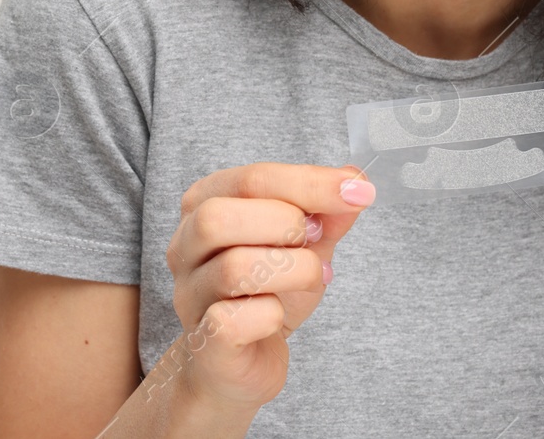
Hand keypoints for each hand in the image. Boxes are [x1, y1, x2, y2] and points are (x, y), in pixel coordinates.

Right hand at [162, 162, 374, 408]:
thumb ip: (326, 213)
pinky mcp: (204, 342)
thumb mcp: (304, 245)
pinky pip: (231, 321)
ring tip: (313, 277)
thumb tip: (355, 183)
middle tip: (316, 240)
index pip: (251, 179)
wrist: (242, 363)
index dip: (310, 183)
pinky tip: (278, 315)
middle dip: (285, 223)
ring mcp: (188, 295)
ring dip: (293, 270)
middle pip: (220, 216)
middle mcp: (185, 246)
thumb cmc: (267, 294)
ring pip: (233, 268)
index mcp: (204, 205)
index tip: (357, 191)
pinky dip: (270, 315)